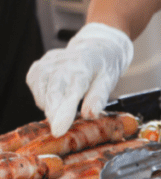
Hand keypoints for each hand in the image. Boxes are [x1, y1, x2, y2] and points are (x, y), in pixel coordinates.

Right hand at [26, 22, 132, 136]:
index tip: (59, 129)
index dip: (64, 112)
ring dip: (50, 106)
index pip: (71, 91)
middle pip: (52, 92)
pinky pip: (35, 86)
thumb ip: (99, 97)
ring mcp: (47, 63)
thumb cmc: (103, 67)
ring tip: (63, 109)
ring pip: (41, 91)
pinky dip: (43, 97)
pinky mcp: (38, 66)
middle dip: (54, 114)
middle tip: (59, 130)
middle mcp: (62, 62)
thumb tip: (90, 114)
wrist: (95, 48)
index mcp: (83, 66)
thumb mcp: (109, 81)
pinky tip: (55, 98)